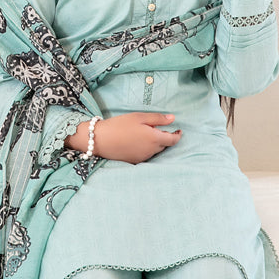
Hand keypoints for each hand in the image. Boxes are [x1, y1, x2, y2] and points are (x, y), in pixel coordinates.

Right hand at [66, 112, 181, 163]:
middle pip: (164, 145)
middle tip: (159, 129)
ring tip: (146, 134)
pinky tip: (137, 142)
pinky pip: (146, 155)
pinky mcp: (135, 161)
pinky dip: (147, 149)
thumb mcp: (139, 117)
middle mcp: (151, 150)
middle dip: (165, 138)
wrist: (100, 140)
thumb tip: (173, 119)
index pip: (173, 140)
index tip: (179, 131)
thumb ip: (158, 118)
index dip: (178, 135)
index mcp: (154, 138)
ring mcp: (143, 157)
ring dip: (156, 144)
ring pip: (155, 151)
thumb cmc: (119, 125)